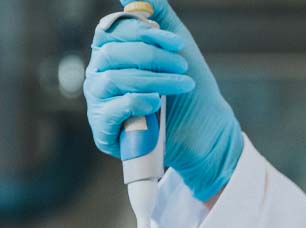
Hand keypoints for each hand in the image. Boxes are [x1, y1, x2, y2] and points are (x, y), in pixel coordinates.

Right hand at [85, 0, 243, 201]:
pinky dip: (135, 102)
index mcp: (112, 54)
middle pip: (110, 53)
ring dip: (153, 79)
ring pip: (113, 79)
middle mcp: (100, 76)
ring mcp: (100, 104)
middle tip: (182, 65)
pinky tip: (156, 104)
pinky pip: (110, 110)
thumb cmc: (188, 90)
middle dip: (151, 56)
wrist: (205, 134)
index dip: (141, 32)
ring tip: (181, 85)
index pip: (111, 32)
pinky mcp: (105, 132)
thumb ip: (157, 15)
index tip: (176, 42)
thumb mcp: (175, 46)